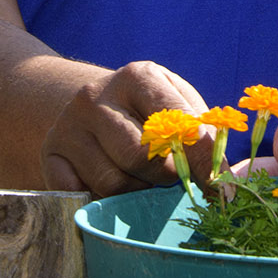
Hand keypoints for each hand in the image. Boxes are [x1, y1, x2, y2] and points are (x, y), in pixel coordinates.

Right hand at [40, 61, 209, 196]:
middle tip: (170, 178)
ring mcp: (67, 126)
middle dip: (164, 177)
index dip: (201, 160)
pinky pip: (83, 197)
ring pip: (112, 184)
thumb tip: (228, 181)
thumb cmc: (147, 111)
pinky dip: (103, 202)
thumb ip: (204, 136)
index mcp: (138, 76)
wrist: (89, 106)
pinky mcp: (49, 156)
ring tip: (139, 177)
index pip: (176, 123)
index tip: (220, 190)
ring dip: (135, 192)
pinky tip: (110, 184)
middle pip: (140, 157)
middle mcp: (96, 96)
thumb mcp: (178, 105)